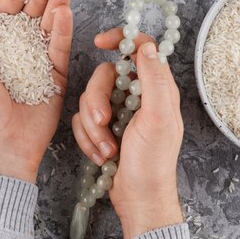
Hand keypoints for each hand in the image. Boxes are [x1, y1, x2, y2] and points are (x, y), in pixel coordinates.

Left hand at [0, 0, 72, 182]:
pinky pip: (60, 49)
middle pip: (30, 18)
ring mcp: (37, 66)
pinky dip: (64, 30)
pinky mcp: (56, 78)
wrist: (1, 144)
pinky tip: (65, 12)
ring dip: (56, 7)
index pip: (6, 15)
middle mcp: (15, 55)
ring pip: (49, 29)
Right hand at [72, 29, 183, 238]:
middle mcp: (136, 96)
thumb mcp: (158, 119)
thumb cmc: (152, 163)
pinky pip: (81, 121)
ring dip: (93, 128)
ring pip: (89, 99)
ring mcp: (118, 112)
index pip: (139, 49)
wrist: (138, 198)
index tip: (100, 42)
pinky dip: (88, 139)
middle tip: (104, 122)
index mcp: (156, 88)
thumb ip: (154, 80)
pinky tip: (102, 156)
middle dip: (97, 101)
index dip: (121, 40)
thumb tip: (147, 46)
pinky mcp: (102, 128)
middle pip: (104, 76)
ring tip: (107, 150)